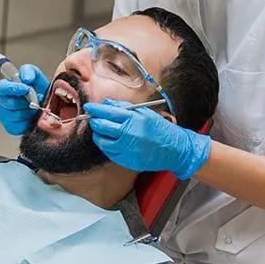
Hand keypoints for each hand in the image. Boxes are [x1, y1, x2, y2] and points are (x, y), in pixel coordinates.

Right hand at [0, 64, 49, 134]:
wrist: (45, 103)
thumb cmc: (37, 89)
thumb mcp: (35, 75)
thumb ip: (29, 71)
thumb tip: (25, 78)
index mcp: (3, 88)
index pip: (1, 88)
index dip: (13, 89)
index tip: (26, 88)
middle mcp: (0, 102)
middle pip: (9, 104)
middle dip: (25, 102)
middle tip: (35, 99)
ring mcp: (3, 116)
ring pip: (15, 116)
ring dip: (28, 112)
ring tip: (33, 108)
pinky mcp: (10, 127)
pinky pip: (18, 127)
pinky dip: (27, 122)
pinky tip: (30, 117)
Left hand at [85, 99, 210, 179]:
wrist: (175, 149)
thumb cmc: (160, 129)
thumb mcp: (144, 112)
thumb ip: (124, 107)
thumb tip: (106, 103)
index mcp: (134, 119)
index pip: (108, 112)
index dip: (95, 109)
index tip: (89, 107)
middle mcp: (130, 134)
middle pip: (102, 126)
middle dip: (94, 121)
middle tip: (93, 118)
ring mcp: (128, 149)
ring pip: (103, 141)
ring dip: (98, 135)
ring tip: (100, 130)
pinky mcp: (128, 161)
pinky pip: (110, 153)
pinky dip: (107, 146)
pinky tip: (109, 141)